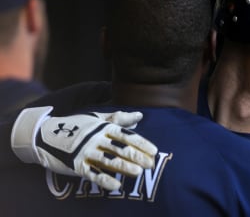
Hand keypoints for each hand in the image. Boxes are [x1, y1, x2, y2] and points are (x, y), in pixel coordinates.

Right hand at [11, 106, 157, 190]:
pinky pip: (92, 173)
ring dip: (124, 166)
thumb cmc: (76, 125)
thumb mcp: (96, 118)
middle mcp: (96, 138)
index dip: (141, 143)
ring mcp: (86, 152)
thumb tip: (140, 116)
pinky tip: (116, 185)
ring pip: (108, 160)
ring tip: (138, 172)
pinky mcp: (76, 165)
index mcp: (103, 127)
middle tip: (151, 164)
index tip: (154, 151)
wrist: (44, 135)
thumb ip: (119, 118)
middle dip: (137, 156)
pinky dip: (104, 179)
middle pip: (120, 148)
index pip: (126, 135)